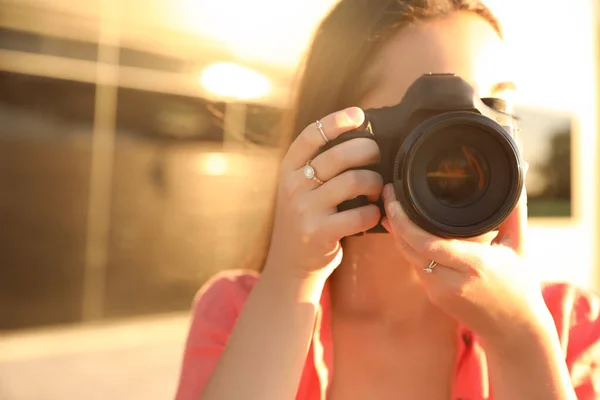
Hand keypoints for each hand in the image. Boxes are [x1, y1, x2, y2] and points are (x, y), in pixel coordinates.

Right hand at [264, 107, 382, 280]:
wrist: (291, 263)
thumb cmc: (307, 217)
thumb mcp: (300, 188)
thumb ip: (319, 165)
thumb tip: (362, 137)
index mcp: (288, 169)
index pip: (312, 135)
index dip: (336, 121)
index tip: (358, 115)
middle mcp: (292, 186)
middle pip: (340, 155)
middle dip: (368, 151)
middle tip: (378, 157)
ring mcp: (304, 210)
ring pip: (354, 181)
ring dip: (374, 183)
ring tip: (376, 188)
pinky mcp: (318, 233)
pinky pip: (359, 215)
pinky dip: (373, 212)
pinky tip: (372, 213)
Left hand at [381, 179, 552, 346]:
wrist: (514, 330)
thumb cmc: (520, 285)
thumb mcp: (520, 246)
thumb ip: (514, 211)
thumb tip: (519, 176)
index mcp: (474, 264)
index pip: (426, 241)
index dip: (403, 220)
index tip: (395, 196)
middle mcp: (451, 280)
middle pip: (409, 247)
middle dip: (394, 220)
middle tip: (388, 194)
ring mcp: (439, 290)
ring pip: (408, 256)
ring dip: (397, 232)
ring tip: (391, 207)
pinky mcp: (434, 295)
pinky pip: (415, 265)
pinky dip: (408, 246)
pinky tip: (403, 229)